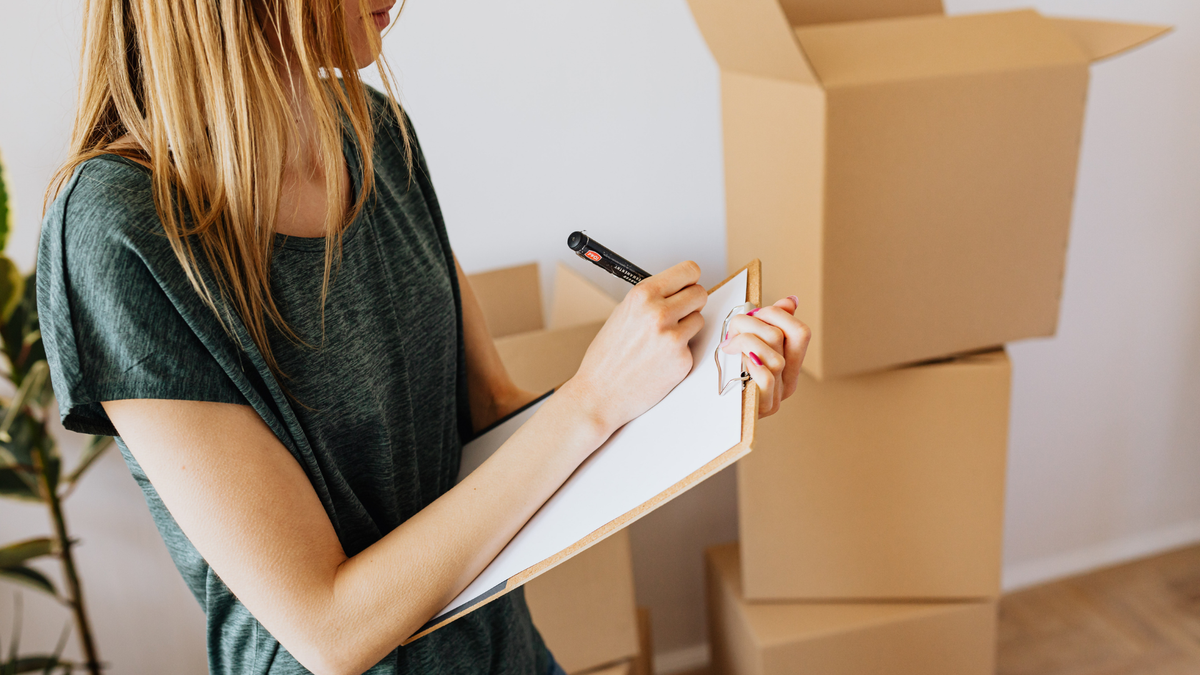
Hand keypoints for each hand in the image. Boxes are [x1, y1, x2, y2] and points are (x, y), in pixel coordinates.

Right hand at [561, 261, 707, 436]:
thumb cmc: (606, 357)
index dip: (690, 279)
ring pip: (699, 320)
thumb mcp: (622, 314)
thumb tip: (677, 290)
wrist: (600, 394)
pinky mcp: (683, 360)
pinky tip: (660, 360)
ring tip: (662, 340)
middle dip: (691, 302)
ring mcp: (673, 338)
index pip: (688, 271)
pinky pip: (693, 346)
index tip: (688, 285)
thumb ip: (652, 299)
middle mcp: (659, 313)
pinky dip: (680, 352)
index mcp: (642, 295)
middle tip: (678, 313)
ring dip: (686, 327)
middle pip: (700, 293)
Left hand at [719, 295, 810, 416]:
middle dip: (752, 322)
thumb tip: (791, 301)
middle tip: (732, 328)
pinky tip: (733, 358)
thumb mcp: (749, 346)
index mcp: (790, 365)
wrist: (712, 416)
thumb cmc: (728, 378)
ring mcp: (777, 397)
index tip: (755, 312)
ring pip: (774, 356)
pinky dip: (750, 363)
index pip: (801, 332)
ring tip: (728, 344)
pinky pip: (766, 379)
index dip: (777, 314)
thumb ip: (768, 325)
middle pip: (783, 338)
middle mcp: (788, 382)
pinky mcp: (762, 408)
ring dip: (744, 341)